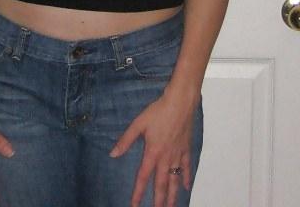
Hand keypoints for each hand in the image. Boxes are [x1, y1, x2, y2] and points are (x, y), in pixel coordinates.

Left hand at [109, 90, 196, 206]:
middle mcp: (165, 158)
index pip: (143, 177)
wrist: (180, 103)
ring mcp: (177, 155)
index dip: (137, 192)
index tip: (133, 205)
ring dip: (172, 195)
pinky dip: (186, 178)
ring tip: (170, 206)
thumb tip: (113, 154)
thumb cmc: (158, 111)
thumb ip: (126, 140)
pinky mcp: (186, 149)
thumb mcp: (138, 124)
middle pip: (161, 184)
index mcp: (152, 152)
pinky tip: (186, 187)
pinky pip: (186, 168)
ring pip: (175, 180)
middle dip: (158, 200)